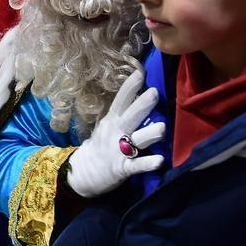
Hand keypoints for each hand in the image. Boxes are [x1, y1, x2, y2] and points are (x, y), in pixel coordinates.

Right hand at [66, 70, 165, 197]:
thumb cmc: (102, 146)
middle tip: (155, 92)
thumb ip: (123, 114)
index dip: (130, 87)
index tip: (141, 73)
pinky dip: (147, 163)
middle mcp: (115, 132)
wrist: (82, 173)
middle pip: (130, 116)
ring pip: (135, 140)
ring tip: (162, 128)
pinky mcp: (121, 169)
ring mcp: (117, 150)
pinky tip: (159, 161)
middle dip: (142, 105)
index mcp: (112, 120)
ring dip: (149, 134)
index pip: (121, 100)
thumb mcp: (108, 126)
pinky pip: (135, 166)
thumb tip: (145, 96)